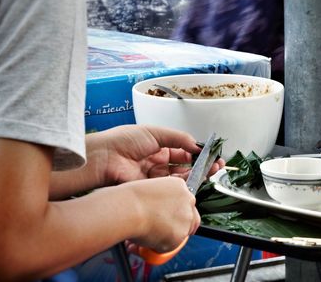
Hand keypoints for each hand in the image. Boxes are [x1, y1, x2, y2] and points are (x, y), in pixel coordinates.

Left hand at [88, 125, 224, 185]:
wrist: (104, 158)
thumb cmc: (122, 141)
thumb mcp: (155, 132)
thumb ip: (179, 138)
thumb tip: (196, 144)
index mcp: (158, 147)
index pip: (183, 151)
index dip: (197, 153)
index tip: (210, 154)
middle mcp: (158, 162)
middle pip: (185, 166)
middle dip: (202, 165)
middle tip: (216, 165)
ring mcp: (155, 177)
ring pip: (181, 177)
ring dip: (197, 174)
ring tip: (211, 170)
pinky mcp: (152, 189)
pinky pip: (171, 187)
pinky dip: (185, 183)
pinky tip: (195, 178)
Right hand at [125, 176, 199, 252]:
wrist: (128, 208)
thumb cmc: (130, 199)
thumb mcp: (150, 190)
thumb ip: (161, 200)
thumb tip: (158, 213)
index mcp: (179, 185)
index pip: (187, 202)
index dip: (178, 213)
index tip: (170, 218)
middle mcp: (188, 200)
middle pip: (191, 218)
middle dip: (179, 226)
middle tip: (164, 231)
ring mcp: (186, 217)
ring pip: (182, 233)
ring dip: (169, 236)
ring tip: (149, 235)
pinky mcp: (181, 234)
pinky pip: (171, 245)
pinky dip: (160, 246)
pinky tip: (148, 239)